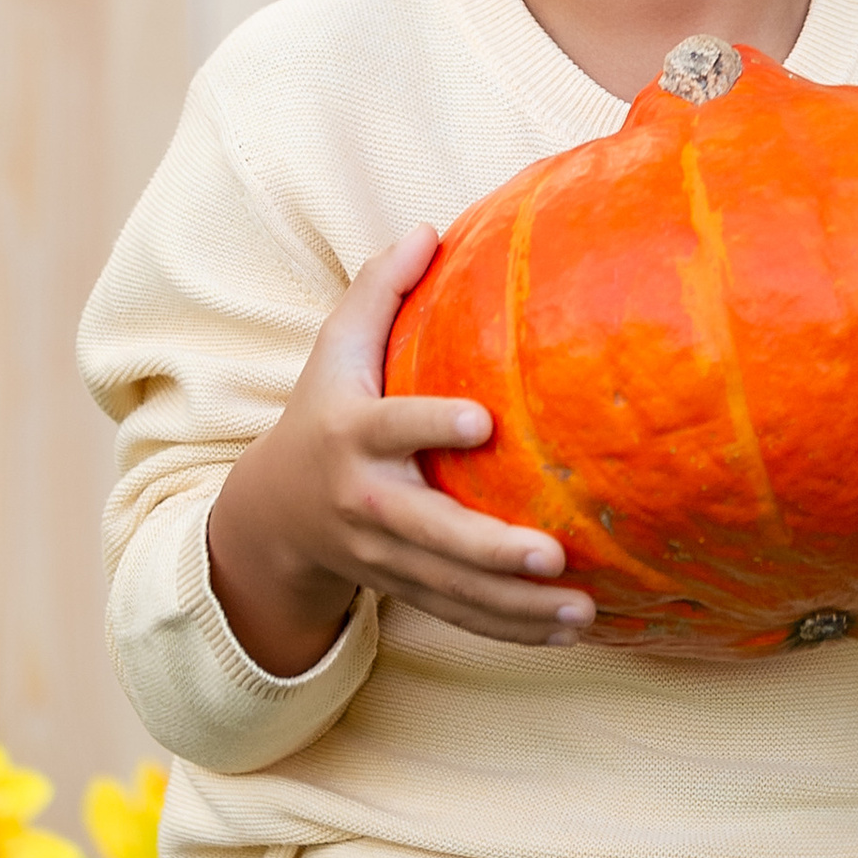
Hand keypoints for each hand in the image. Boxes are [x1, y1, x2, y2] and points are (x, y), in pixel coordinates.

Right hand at [208, 228, 595, 673]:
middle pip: (430, 533)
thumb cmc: (322, 412)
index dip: (431, 425)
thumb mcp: (334, 349)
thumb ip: (377, 290)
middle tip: (551, 552)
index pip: (392, 428)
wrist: (273, 516)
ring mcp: (386, 557)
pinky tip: (573, 628)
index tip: (481, 422)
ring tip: (584, 608)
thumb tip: (426, 227)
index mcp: (352, 436)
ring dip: (519, 606)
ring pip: (455, 589)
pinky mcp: (407, 589)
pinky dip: (516, 630)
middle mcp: (368, 503)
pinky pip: (463, 617)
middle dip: (490, 549)